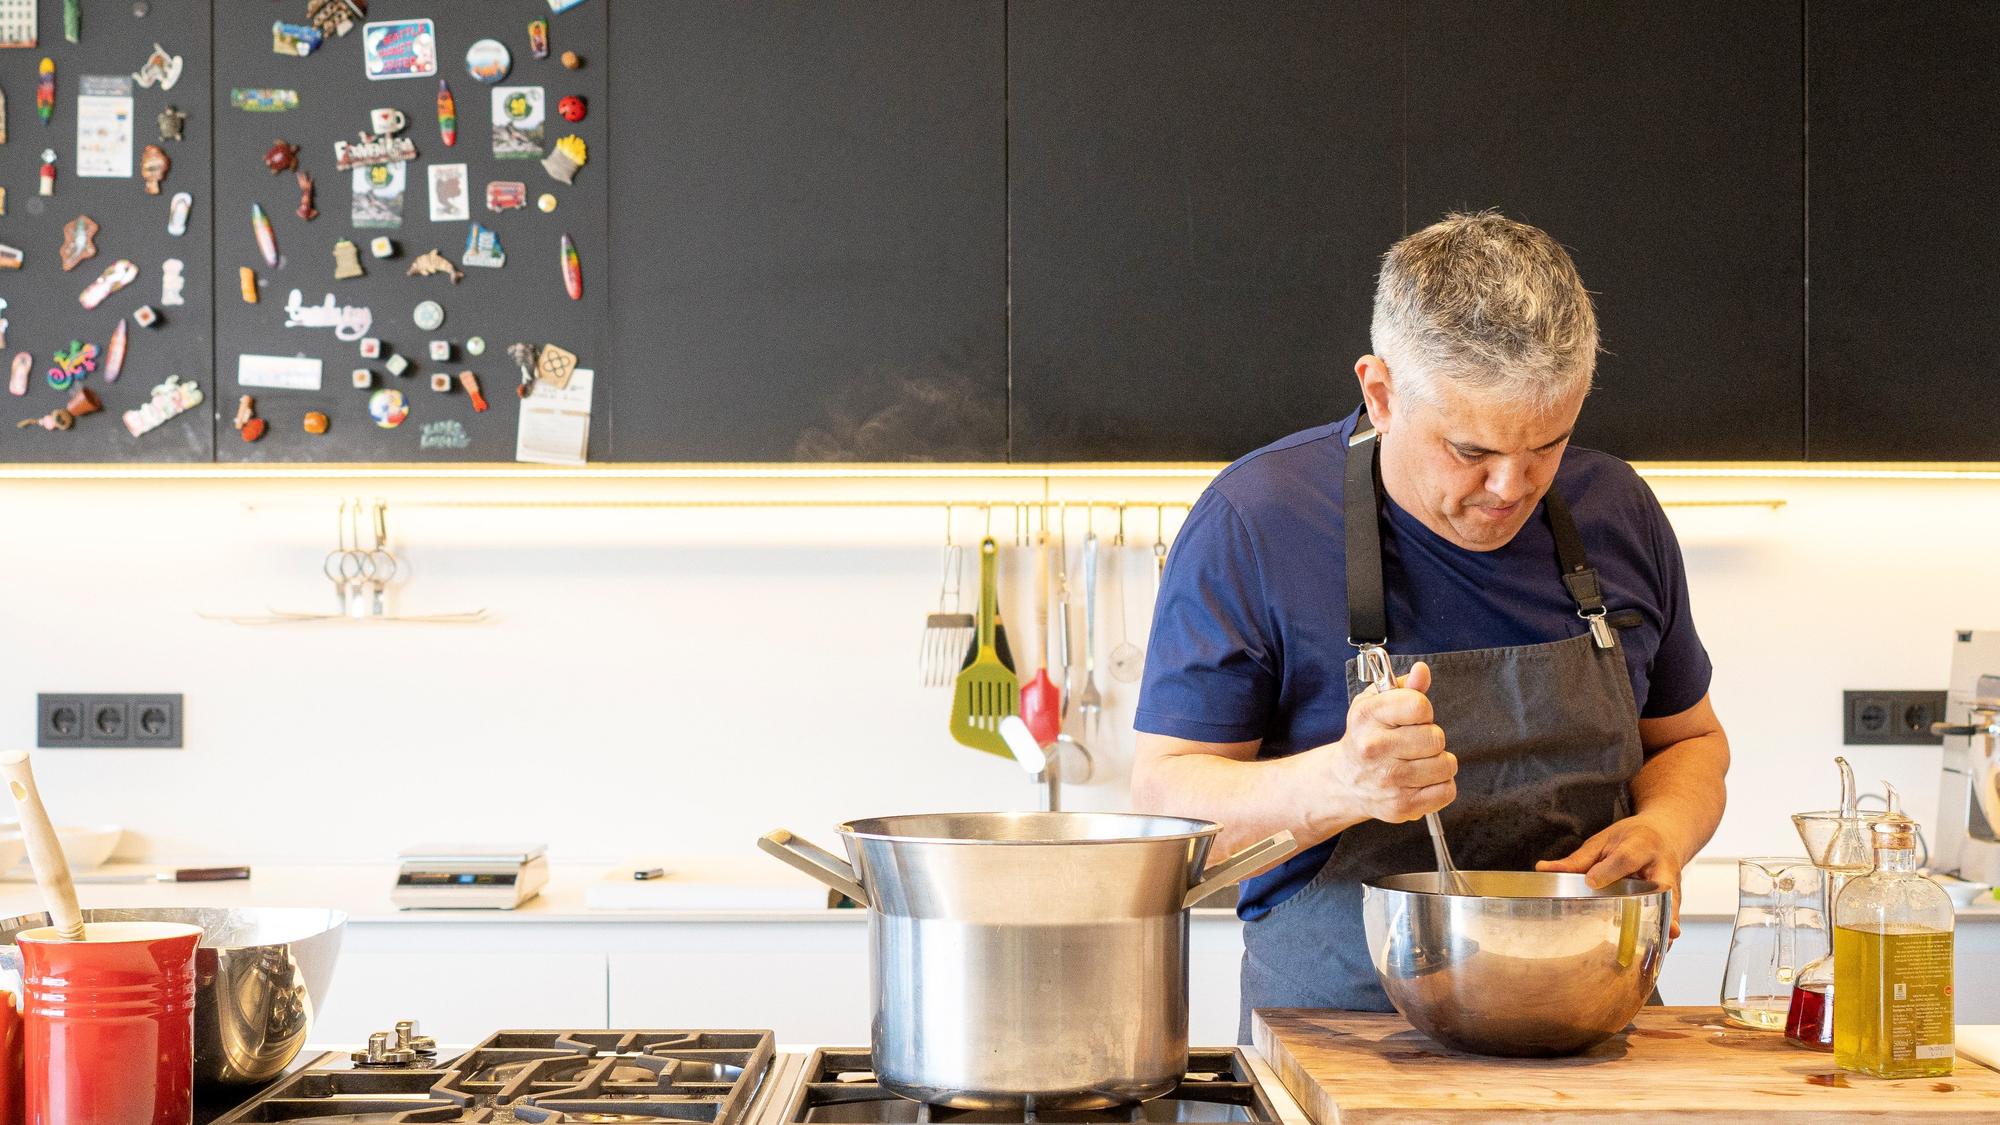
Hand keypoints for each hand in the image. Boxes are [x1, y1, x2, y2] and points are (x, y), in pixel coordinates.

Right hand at [1319, 661, 1455, 824]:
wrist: (1344, 782)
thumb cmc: (1366, 736)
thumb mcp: (1375, 704)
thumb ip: (1403, 686)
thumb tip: (1421, 671)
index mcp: (1366, 717)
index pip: (1419, 706)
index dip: (1422, 710)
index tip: (1412, 717)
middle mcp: (1373, 749)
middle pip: (1436, 738)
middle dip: (1431, 738)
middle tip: (1414, 743)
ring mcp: (1388, 780)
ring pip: (1446, 765)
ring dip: (1438, 763)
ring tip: (1418, 762)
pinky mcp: (1401, 805)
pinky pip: (1447, 791)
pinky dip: (1440, 785)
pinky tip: (1422, 780)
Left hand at [1537, 814, 1687, 937]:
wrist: (1665, 833)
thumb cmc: (1630, 838)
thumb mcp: (1603, 841)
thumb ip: (1578, 860)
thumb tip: (1543, 869)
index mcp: (1641, 846)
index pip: (1625, 859)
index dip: (1609, 871)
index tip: (1591, 882)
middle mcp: (1662, 867)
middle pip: (1662, 886)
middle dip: (1659, 904)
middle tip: (1655, 923)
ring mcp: (1673, 885)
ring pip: (1671, 906)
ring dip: (1664, 926)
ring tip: (1655, 949)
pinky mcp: (1674, 899)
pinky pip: (1669, 917)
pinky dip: (1663, 933)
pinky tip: (1654, 953)